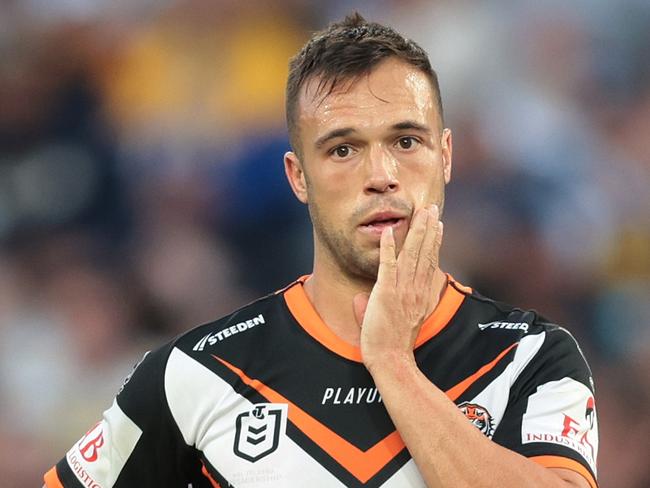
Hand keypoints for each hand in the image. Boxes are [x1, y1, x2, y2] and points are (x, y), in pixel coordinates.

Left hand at [354, 204, 443, 369]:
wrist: (391, 360)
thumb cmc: (392, 345)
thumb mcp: (397, 322)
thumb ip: (381, 305)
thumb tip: (362, 298)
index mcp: (421, 296)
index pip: (430, 263)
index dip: (435, 242)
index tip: (438, 225)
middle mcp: (416, 289)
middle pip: (425, 253)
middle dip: (429, 228)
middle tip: (433, 208)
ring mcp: (402, 290)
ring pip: (412, 254)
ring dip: (416, 231)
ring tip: (421, 212)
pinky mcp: (386, 293)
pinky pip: (388, 265)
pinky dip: (389, 248)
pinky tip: (389, 231)